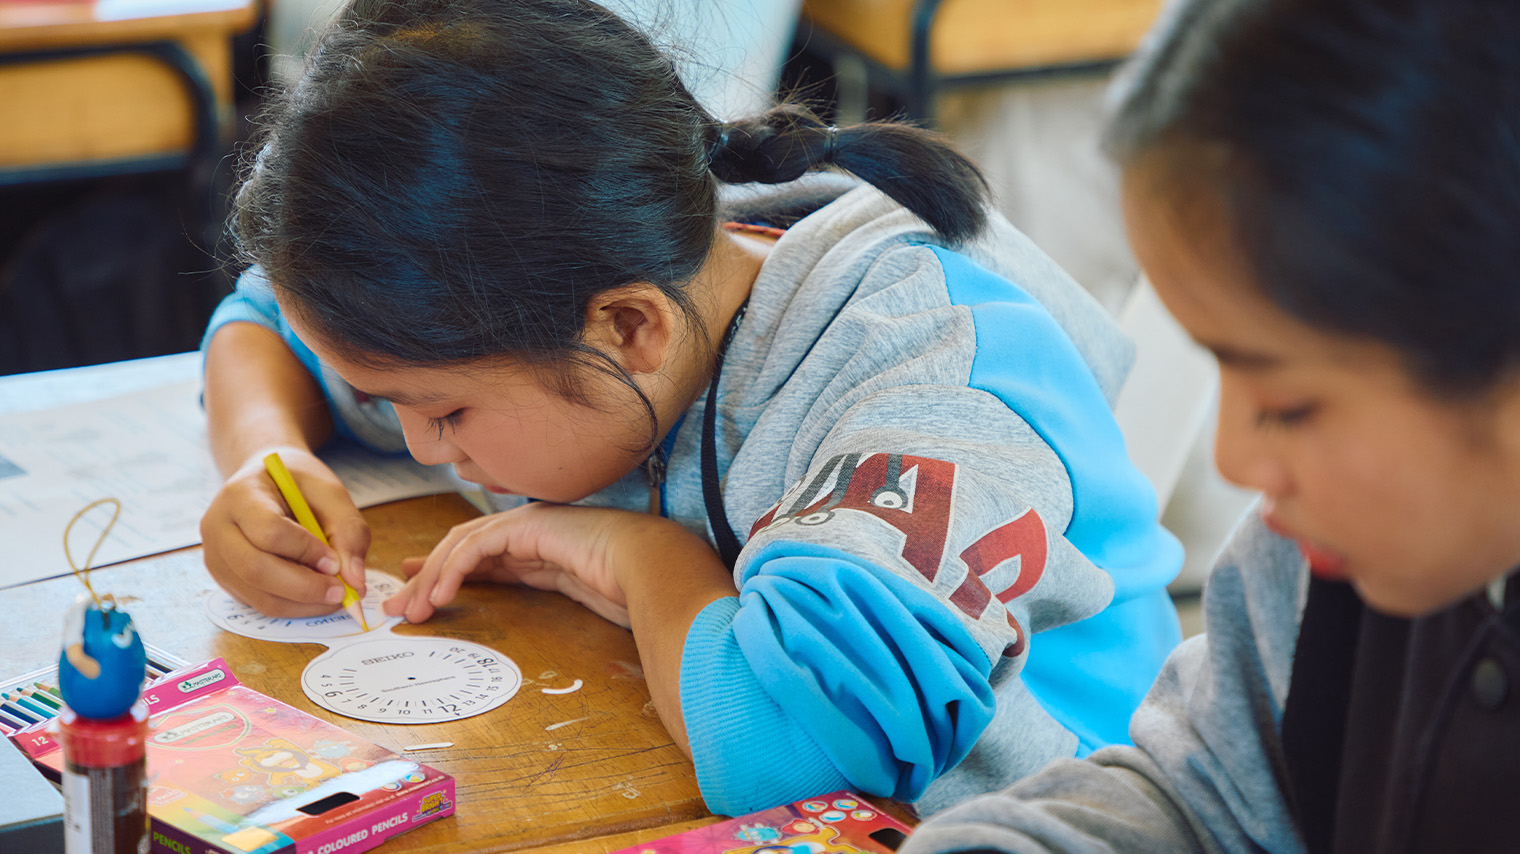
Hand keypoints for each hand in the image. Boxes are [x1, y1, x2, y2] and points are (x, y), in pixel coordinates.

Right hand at [200, 447, 370, 616]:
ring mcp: (216, 557)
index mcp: (240, 495)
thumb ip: (349, 531)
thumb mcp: (330, 493)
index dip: (306, 551)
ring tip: (335, 596)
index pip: (268, 531)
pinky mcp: (225, 579)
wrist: (265, 481)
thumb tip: (356, 582)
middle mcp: (218, 528)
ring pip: (258, 595)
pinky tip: (316, 596)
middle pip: (256, 570)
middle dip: (305, 587)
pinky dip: (294, 607)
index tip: (336, 562)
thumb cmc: (297, 484)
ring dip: (303, 604)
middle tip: (342, 592)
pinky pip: (259, 604)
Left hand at [383, 502, 664, 626]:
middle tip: (399, 608)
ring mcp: (529, 522)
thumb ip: (553, 596)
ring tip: (414, 611)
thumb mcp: (579, 598)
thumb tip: (537, 618)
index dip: (448, 571)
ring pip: (463, 544)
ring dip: (433, 579)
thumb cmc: (631, 587)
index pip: (482, 554)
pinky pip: (477, 546)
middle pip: (463, 548)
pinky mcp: (528, 525)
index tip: (421, 592)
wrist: (655, 566)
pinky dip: (454, 569)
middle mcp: (530, 529)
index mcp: (542, 546)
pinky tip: (442, 596)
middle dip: (428, 577)